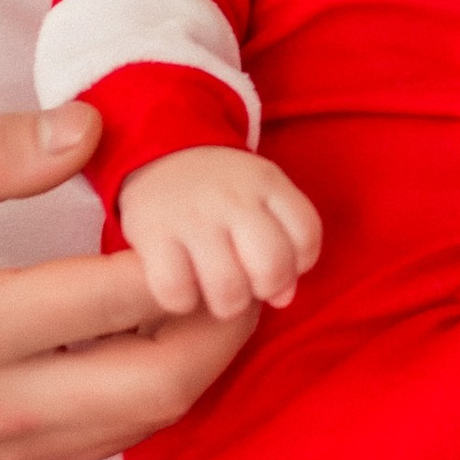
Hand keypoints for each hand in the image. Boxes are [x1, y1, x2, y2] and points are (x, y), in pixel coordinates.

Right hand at [0, 105, 257, 459]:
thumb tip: (98, 128)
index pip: (116, 300)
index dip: (188, 256)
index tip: (219, 207)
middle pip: (159, 383)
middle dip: (224, 322)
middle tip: (253, 258)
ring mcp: (6, 450)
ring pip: (150, 419)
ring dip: (204, 357)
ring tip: (225, 284)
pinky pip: (119, 434)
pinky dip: (164, 383)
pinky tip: (172, 324)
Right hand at [118, 146, 322, 321]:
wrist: (160, 154)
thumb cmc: (221, 191)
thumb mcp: (261, 196)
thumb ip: (285, 243)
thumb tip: (284, 299)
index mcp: (267, 182)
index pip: (307, 235)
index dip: (300, 264)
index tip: (278, 263)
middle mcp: (233, 197)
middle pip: (272, 266)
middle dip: (266, 289)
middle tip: (249, 285)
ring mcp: (192, 215)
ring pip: (227, 288)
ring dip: (227, 305)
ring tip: (217, 294)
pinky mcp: (152, 233)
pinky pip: (176, 290)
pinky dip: (182, 302)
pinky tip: (184, 289)